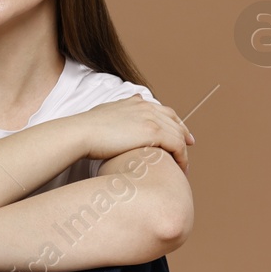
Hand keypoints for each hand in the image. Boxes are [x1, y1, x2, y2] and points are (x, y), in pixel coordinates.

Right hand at [73, 96, 194, 174]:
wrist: (81, 133)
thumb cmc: (85, 128)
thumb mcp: (104, 112)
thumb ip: (118, 109)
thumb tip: (125, 103)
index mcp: (136, 102)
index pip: (163, 110)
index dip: (173, 122)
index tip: (179, 132)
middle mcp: (146, 107)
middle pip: (174, 121)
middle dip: (184, 133)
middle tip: (189, 145)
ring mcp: (151, 119)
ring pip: (178, 135)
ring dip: (183, 151)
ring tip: (183, 166)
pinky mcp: (154, 132)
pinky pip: (177, 146)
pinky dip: (182, 158)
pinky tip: (181, 169)